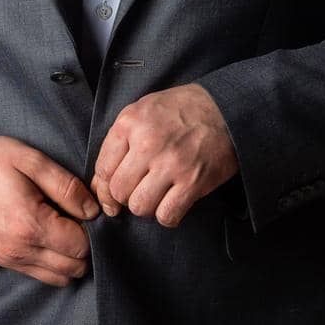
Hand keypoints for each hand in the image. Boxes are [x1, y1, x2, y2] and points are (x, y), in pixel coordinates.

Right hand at [0, 136, 98, 286]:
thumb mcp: (31, 160)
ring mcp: (10, 259)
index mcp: (30, 224)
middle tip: (75, 219)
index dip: (90, 229)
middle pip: (74, 267)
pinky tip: (47, 236)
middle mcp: (20, 250)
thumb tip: (92, 211)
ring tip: (62, 228)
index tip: (81, 210)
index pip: (81, 246)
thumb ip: (66, 187)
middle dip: (83, 246)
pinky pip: (40, 275)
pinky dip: (52, 263)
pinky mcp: (3, 261)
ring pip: (59, 277)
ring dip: (69, 258)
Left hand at [89, 83, 238, 227]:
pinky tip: (173, 202)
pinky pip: (167, 215)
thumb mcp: (142, 112)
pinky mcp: (193, 181)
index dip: (105, 187)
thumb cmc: (181, 110)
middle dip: (127, 196)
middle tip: (140, 189)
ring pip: (140, 207)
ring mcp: (171, 163)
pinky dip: (168, 215)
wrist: (225, 109)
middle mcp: (147, 143)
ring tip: (157, 194)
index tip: (114, 192)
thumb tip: (99, 185)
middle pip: (119, 191)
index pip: (103, 169)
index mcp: (130, 123)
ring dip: (147, 206)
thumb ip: (119, 143)